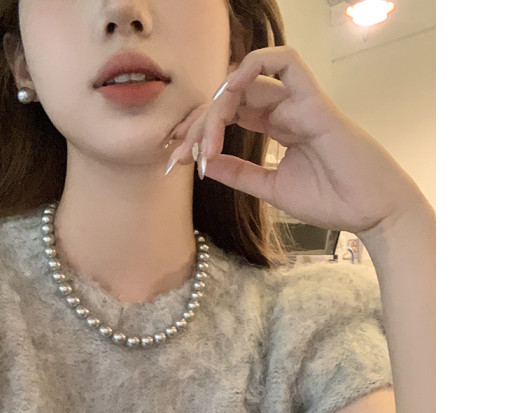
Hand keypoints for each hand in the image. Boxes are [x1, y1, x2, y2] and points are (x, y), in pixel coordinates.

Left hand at [167, 46, 429, 235]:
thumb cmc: (332, 201)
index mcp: (277, 128)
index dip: (198, 131)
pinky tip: (229, 94)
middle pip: (230, 98)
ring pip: (247, 82)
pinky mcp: (315, 102)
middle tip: (179, 152)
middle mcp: (286, 110)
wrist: (371, 213)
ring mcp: (300, 103)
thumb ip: (240, 174)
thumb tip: (205, 165)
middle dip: (197, 123)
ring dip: (217, 105)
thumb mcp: (272, 189)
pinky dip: (253, 67)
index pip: (229, 114)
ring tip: (204, 139)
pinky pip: (286, 62)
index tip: (176, 159)